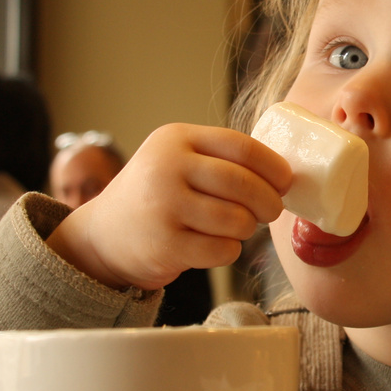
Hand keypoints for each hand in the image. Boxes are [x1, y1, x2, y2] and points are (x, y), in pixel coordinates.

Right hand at [47, 123, 290, 290]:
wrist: (104, 235)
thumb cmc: (157, 195)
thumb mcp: (178, 160)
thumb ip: (221, 160)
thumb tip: (283, 175)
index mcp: (176, 138)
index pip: (241, 146)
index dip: (273, 166)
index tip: (285, 182)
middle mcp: (167, 168)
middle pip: (243, 184)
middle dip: (268, 202)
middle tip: (270, 211)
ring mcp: (164, 207)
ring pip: (237, 220)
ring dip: (246, 229)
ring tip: (234, 228)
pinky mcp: (165, 245)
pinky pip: (223, 251)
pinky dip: (228, 251)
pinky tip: (212, 246)